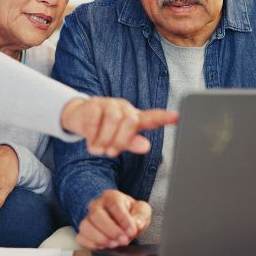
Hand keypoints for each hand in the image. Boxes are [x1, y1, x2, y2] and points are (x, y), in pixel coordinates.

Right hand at [61, 97, 177, 156]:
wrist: (78, 118)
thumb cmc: (103, 130)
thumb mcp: (118, 140)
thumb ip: (132, 143)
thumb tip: (146, 146)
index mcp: (134, 117)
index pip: (152, 117)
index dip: (165, 117)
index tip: (177, 117)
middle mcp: (124, 108)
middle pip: (131, 121)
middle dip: (120, 141)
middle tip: (110, 152)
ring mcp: (108, 104)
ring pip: (113, 120)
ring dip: (105, 139)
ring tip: (98, 148)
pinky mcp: (93, 104)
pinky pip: (96, 121)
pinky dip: (93, 136)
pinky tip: (90, 140)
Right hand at [76, 189, 150, 249]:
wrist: (121, 219)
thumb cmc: (130, 213)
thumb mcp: (141, 210)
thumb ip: (141, 215)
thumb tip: (136, 224)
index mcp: (112, 197)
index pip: (114, 204)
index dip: (123, 219)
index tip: (132, 231)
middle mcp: (97, 205)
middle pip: (96, 215)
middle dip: (111, 230)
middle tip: (124, 240)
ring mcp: (88, 218)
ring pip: (86, 226)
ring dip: (100, 238)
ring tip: (114, 244)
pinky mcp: (84, 231)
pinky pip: (81, 237)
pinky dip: (91, 244)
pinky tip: (103, 247)